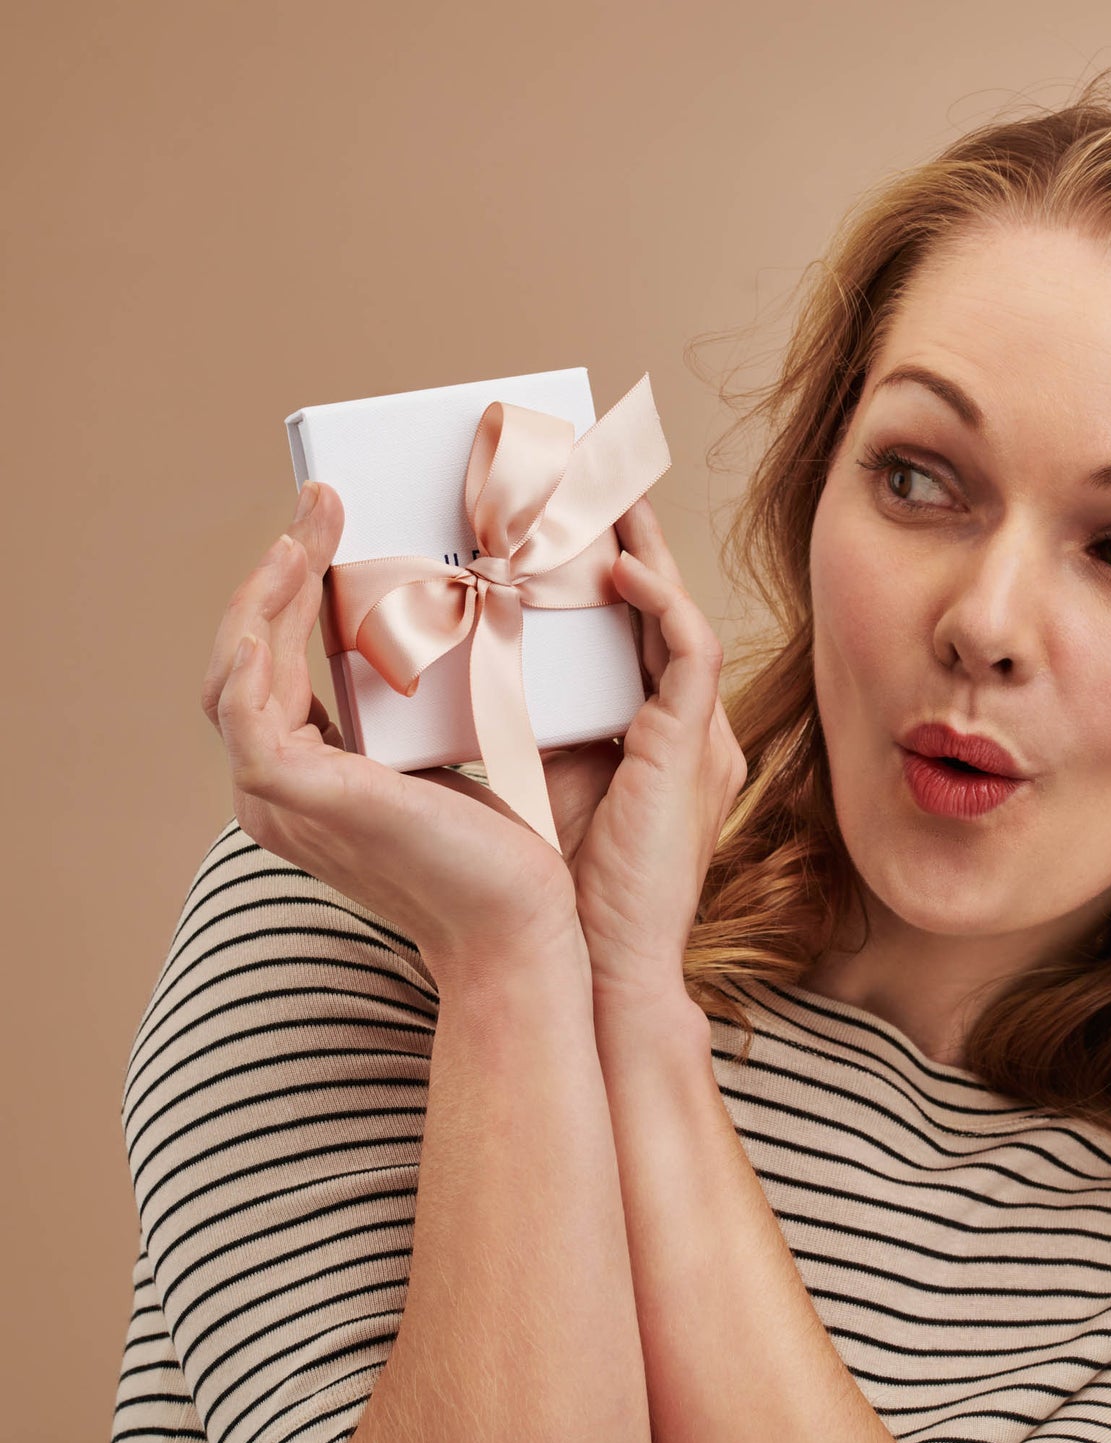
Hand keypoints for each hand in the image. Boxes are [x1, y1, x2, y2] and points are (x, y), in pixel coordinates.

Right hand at [201, 480, 586, 994]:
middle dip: (275, 573)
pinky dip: (256, 656)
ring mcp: (279, 798)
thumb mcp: (447, 745)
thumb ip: (414, 697)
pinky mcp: (300, 799)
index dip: (288, 590)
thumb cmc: (500, 843)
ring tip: (308, 526)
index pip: (271, 667)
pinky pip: (250, 715)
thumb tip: (435, 614)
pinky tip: (284, 605)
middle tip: (321, 502)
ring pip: (235, 674)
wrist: (521, 919)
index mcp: (310, 776)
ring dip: (265, 591)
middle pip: (242, 658)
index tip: (329, 522)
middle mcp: (277, 790)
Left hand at [568, 496, 746, 1011]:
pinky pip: (691, 652)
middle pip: (655, 608)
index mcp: (650, 736)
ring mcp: (696, 735)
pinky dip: (659, 603)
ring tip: (599, 486)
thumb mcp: (538, 783)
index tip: (553, 520)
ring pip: (677, 614)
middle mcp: (682, 726)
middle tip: (580, 472)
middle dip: (622, 537)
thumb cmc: (563, 890)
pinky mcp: (696, 747)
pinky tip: (618, 566)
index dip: (597, 572)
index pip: (625, 633)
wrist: (599, 970)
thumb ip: (525, 722)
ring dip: (641, 548)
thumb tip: (464, 665)